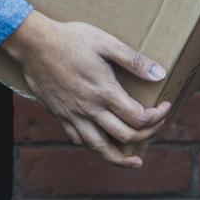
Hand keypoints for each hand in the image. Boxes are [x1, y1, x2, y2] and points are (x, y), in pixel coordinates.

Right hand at [2, 11, 170, 167]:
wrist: (34, 44)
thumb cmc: (71, 39)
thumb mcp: (106, 42)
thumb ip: (134, 60)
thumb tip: (160, 74)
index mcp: (105, 92)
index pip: (139, 118)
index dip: (157, 117)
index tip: (166, 107)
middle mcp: (90, 109)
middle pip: (125, 136)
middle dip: (148, 135)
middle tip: (157, 126)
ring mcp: (73, 115)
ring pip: (100, 148)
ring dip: (121, 158)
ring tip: (134, 161)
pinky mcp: (60, 115)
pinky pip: (79, 140)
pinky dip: (95, 147)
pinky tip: (102, 144)